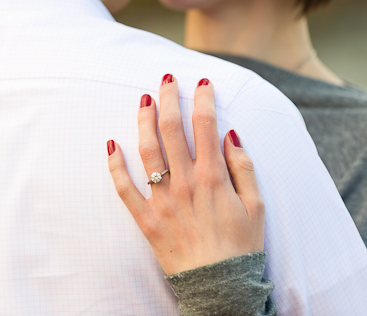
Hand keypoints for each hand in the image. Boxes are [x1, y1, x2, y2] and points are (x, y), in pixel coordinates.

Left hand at [108, 75, 264, 275]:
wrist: (220, 287)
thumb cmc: (241, 247)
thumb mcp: (256, 206)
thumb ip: (243, 167)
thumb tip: (230, 134)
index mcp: (213, 176)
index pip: (205, 125)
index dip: (203, 98)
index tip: (202, 82)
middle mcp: (185, 182)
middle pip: (172, 130)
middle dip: (169, 99)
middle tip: (166, 79)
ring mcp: (162, 199)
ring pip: (147, 150)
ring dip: (144, 121)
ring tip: (144, 100)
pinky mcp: (145, 217)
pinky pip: (124, 188)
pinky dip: (115, 166)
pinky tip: (111, 144)